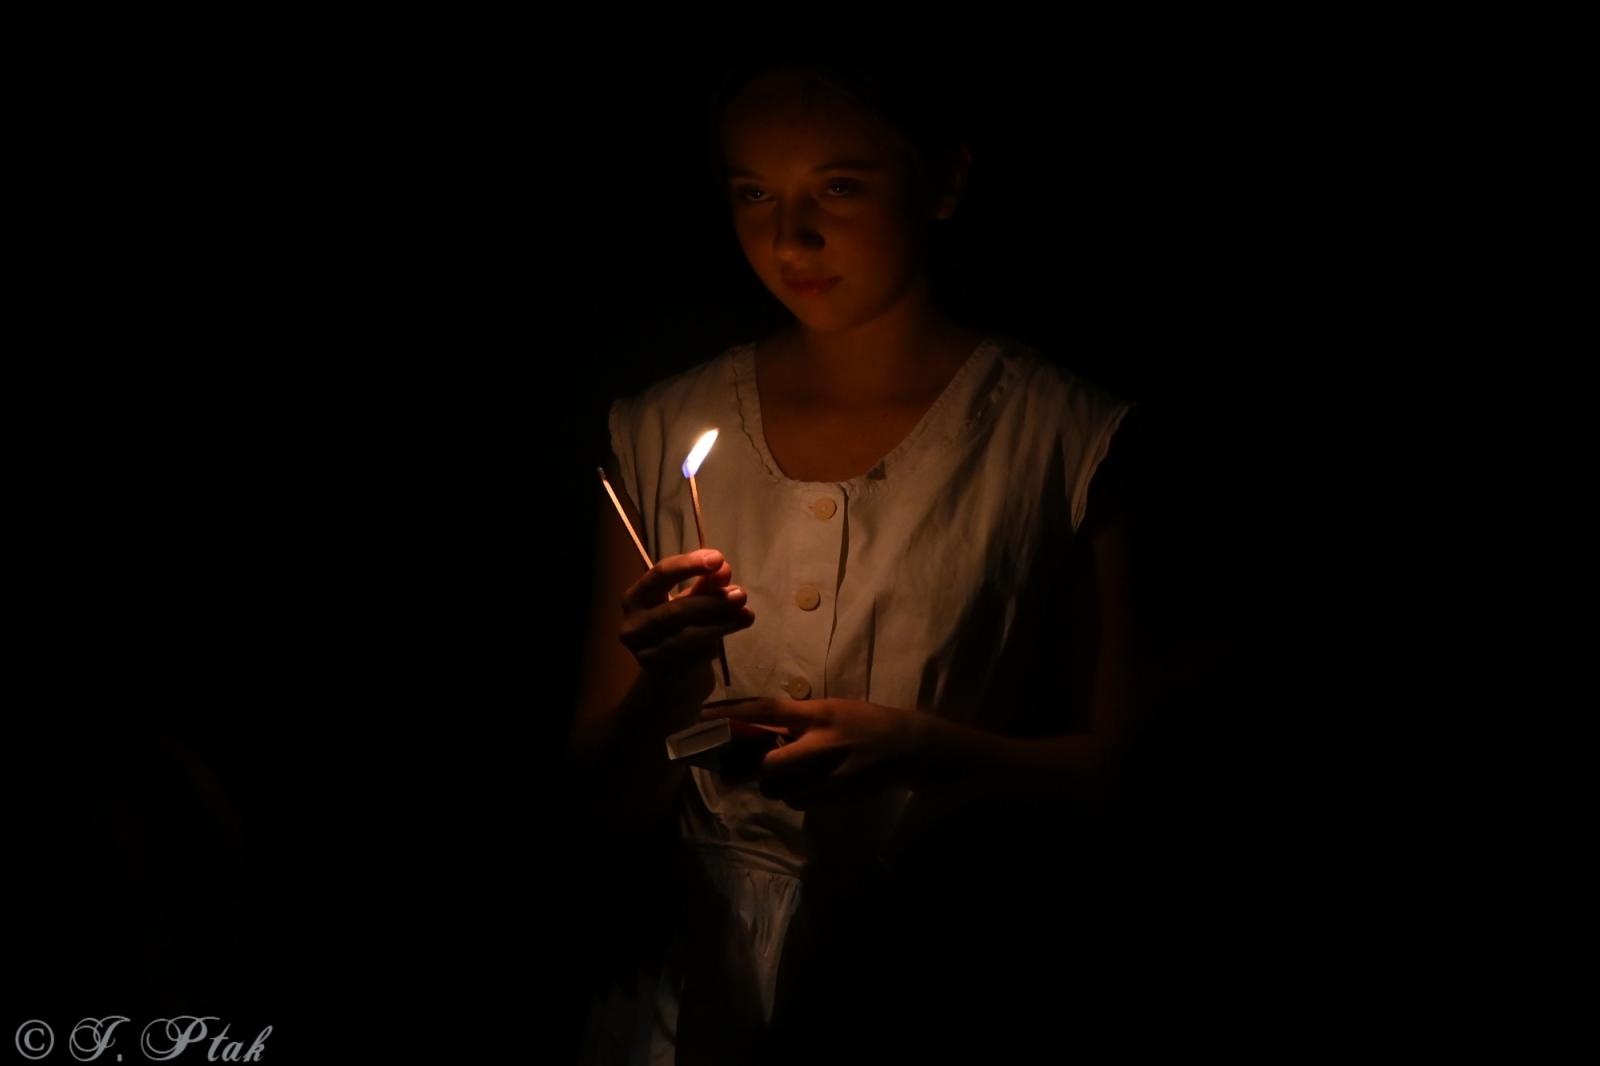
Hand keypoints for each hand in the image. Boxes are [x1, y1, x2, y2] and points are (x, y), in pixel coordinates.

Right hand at [619, 549, 753, 676]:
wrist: (672, 676)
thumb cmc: (681, 628)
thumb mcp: (694, 601)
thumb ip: (707, 585)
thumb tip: (723, 568)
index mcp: (635, 598)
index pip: (660, 574)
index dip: (690, 564)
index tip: (719, 559)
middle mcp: (632, 625)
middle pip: (675, 610)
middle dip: (712, 602)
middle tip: (741, 594)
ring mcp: (642, 652)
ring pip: (686, 636)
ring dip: (720, 624)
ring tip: (744, 615)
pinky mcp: (658, 673)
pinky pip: (692, 656)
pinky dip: (713, 644)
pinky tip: (728, 634)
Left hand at [702, 697, 932, 808]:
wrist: (910, 746)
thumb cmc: (864, 723)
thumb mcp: (830, 711)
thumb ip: (796, 719)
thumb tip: (753, 728)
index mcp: (817, 712)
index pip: (766, 709)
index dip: (731, 713)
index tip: (701, 716)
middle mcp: (823, 739)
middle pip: (768, 761)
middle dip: (746, 767)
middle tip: (731, 766)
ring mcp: (832, 769)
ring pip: (780, 786)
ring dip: (771, 784)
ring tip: (778, 775)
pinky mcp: (841, 793)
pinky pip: (800, 800)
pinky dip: (795, 795)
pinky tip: (803, 787)